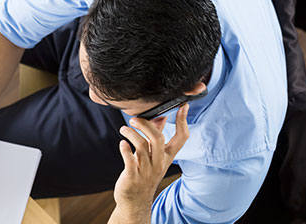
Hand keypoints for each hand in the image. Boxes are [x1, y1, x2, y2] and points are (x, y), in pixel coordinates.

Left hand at [109, 104, 189, 222]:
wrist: (135, 200)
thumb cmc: (144, 173)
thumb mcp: (155, 156)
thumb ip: (157, 137)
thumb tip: (161, 117)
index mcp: (167, 156)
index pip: (182, 137)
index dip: (183, 121)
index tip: (183, 106)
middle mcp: (159, 163)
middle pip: (158, 138)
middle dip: (146, 124)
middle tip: (134, 119)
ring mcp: (146, 170)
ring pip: (142, 146)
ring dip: (131, 133)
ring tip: (124, 129)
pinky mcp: (132, 176)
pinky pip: (129, 160)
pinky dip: (124, 149)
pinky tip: (122, 143)